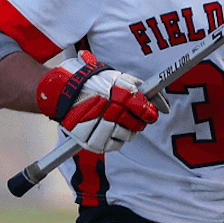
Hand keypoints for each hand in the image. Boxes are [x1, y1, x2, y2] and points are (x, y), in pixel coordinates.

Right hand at [35, 52, 157, 155]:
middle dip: (139, 121)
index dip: (150, 112)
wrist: (60, 92)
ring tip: (117, 121)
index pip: (142, 108)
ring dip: (127, 130)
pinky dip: (115, 139)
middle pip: (137, 124)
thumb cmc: (90, 83)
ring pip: (127, 136)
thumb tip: (163, 105)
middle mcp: (108, 110)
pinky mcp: (91, 141)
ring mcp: (99, 127)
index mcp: (115, 93)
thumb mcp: (115, 77)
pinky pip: (114, 145)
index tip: (151, 113)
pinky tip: (108, 130)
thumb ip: (138, 88)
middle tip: (135, 118)